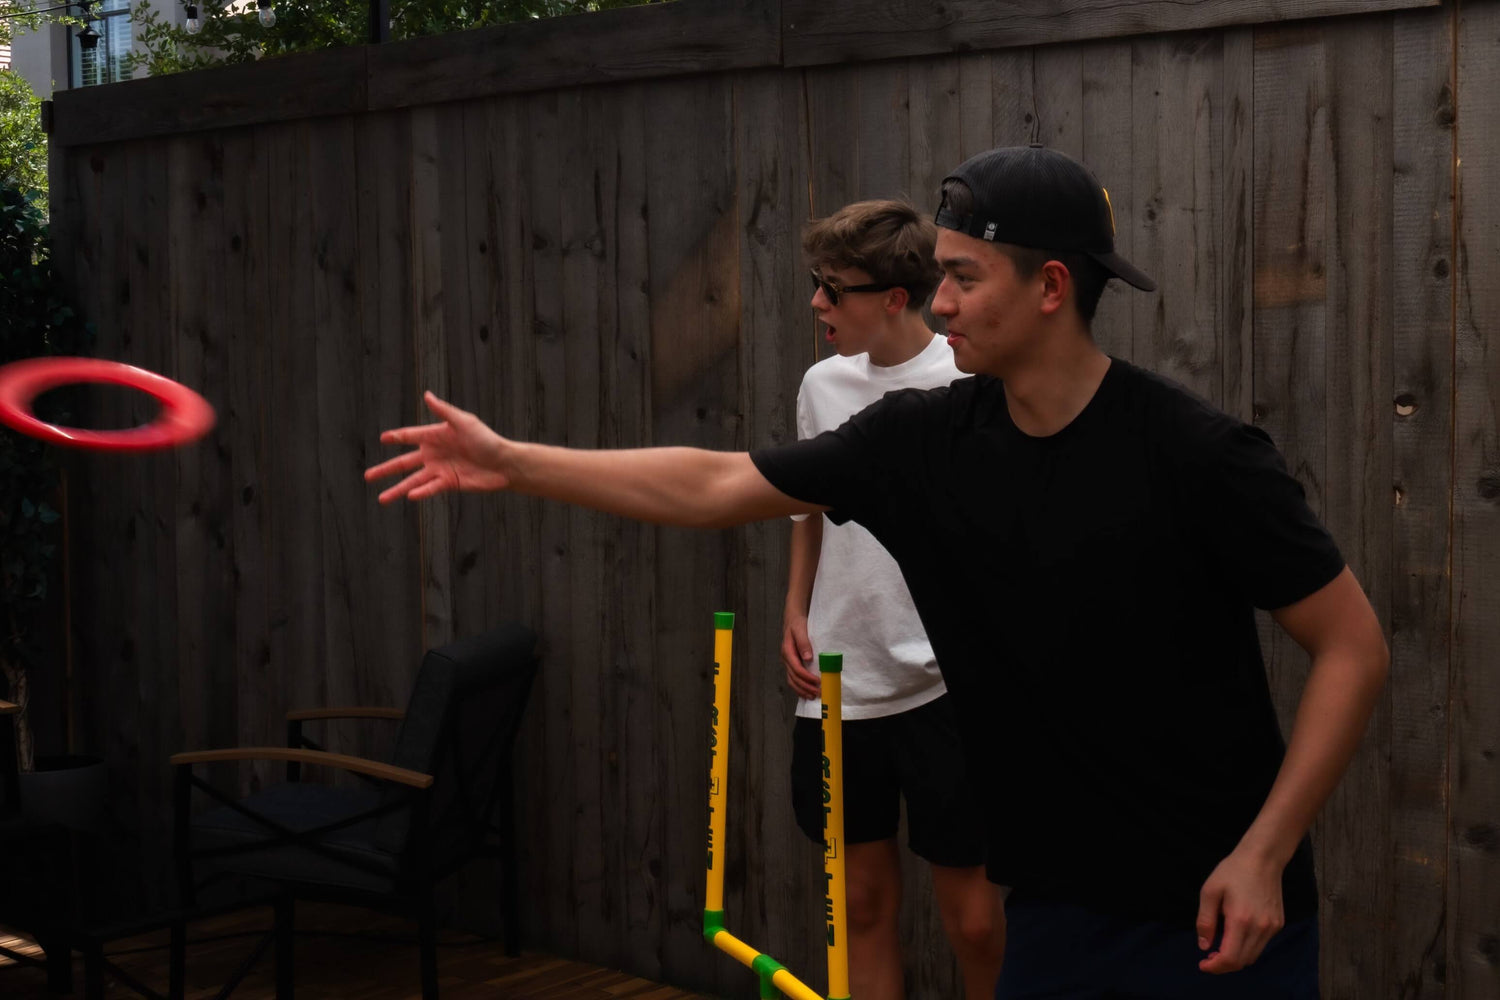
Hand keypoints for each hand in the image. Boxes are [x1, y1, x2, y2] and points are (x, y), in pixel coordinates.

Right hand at [365, 391, 512, 502]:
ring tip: (381, 498)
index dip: (396, 437)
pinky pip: (430, 488)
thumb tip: (426, 395)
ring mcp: (440, 470)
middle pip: (404, 462)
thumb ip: (444, 411)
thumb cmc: (487, 439)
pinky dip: (420, 492)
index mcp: (436, 436)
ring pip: (413, 480)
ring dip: (397, 489)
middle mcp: (434, 454)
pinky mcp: (449, 484)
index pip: (410, 436)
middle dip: (386, 470)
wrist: (504, 463)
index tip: (382, 439)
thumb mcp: (465, 422)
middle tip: (367, 476)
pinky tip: (410, 496)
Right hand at [779, 612, 820, 700]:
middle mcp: (786, 659)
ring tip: (813, 696)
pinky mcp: (792, 664)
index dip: (806, 677)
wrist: (793, 620)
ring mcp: (788, 663)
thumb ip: (803, 642)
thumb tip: (808, 657)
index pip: (796, 668)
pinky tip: (807, 692)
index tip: (817, 681)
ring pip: (792, 681)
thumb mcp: (800, 629)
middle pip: (794, 678)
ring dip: (802, 690)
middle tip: (817, 692)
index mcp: (787, 651)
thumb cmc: (797, 624)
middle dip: (805, 687)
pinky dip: (799, 687)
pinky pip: (793, 679)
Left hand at [1195, 846, 1286, 973]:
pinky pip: (1261, 945)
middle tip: (1209, 958)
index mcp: (1241, 920)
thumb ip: (1205, 921)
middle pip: (1242, 961)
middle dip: (1223, 965)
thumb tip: (1204, 946)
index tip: (1203, 964)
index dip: (1215, 967)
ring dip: (1236, 958)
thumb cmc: (1232, 872)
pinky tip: (1236, 937)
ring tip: (1220, 949)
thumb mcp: (1210, 892)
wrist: (1263, 859)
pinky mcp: (1278, 924)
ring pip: (1253, 956)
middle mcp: (1260, 928)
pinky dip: (1247, 948)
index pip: (1230, 958)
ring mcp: (1272, 927)